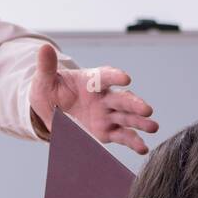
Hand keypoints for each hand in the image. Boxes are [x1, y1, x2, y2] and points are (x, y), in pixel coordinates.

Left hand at [29, 43, 158, 153]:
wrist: (51, 110)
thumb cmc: (49, 91)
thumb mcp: (44, 79)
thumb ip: (46, 67)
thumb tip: (43, 48)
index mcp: (90, 81)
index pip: (105, 77)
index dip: (115, 77)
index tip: (125, 78)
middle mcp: (103, 97)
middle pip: (122, 99)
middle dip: (134, 104)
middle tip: (147, 109)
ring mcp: (107, 114)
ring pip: (126, 118)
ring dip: (140, 122)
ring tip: (153, 127)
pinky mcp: (107, 131)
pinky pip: (121, 136)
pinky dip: (133, 142)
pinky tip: (143, 149)